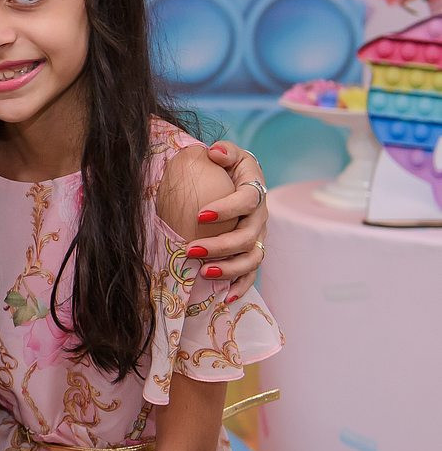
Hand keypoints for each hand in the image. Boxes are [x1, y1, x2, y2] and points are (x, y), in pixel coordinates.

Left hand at [185, 141, 267, 302]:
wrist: (241, 183)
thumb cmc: (229, 168)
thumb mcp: (229, 154)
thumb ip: (224, 152)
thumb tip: (214, 152)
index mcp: (255, 192)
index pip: (247, 201)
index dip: (227, 209)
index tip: (199, 215)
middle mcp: (260, 218)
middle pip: (247, 237)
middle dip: (220, 246)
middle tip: (191, 251)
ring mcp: (258, 238)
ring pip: (251, 259)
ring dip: (229, 269)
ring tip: (204, 273)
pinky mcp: (252, 253)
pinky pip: (251, 274)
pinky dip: (241, 287)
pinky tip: (225, 299)